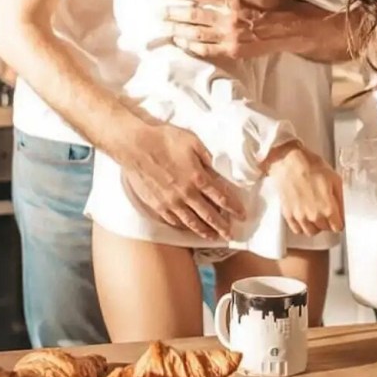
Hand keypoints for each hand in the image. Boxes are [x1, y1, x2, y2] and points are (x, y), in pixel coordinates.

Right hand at [119, 124, 245, 239]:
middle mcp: (186, 194)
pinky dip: (183, 226)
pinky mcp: (157, 205)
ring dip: (205, 231)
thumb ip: (208, 158)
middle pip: (209, 215)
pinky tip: (187, 228)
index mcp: (198, 178)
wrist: (135, 146)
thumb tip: (220, 169)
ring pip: (192, 222)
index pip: (222, 197)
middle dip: (223, 226)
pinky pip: (174, 220)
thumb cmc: (164, 139)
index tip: (241, 215)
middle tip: (231, 235)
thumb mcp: (192, 142)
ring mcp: (171, 202)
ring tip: (213, 237)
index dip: (234, 207)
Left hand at [164, 0, 304, 60]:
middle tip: (158, 11)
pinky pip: (207, 50)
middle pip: (193, 15)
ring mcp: (229, 38)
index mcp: (232, 0)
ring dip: (177, 30)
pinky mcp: (233, 52)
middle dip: (173, 13)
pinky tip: (181, 43)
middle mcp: (227, 20)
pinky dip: (192, 47)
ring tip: (164, 27)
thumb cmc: (278, 1)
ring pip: (196, 34)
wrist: (293, 28)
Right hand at [262, 141, 343, 235]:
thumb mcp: (334, 178)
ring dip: (315, 225)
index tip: (337, 215)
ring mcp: (299, 216)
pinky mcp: (288, 213)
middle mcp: (313, 216)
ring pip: (311, 232)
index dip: (339, 220)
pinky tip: (303, 216)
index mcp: (328, 208)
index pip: (338, 226)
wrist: (289, 160)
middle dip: (327, 221)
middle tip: (326, 211)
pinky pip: (296, 229)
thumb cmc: (310, 165)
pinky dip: (301, 226)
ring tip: (315, 214)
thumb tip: (342, 210)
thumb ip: (340, 198)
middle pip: (325, 229)